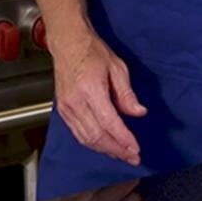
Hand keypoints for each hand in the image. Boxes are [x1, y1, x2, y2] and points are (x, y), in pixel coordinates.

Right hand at [50, 27, 146, 166]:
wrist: (68, 43)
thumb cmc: (92, 51)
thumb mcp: (118, 67)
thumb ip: (127, 94)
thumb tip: (139, 112)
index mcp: (90, 89)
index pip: (109, 122)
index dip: (123, 139)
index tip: (136, 149)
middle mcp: (75, 101)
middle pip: (97, 136)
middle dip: (117, 150)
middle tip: (133, 157)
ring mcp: (67, 108)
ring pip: (86, 139)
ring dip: (106, 150)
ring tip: (122, 154)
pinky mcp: (63, 111)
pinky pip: (78, 134)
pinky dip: (93, 143)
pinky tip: (106, 146)